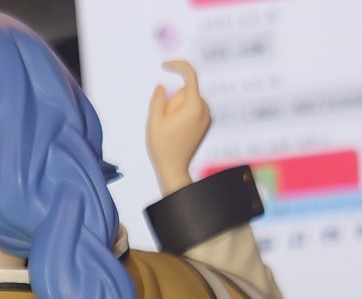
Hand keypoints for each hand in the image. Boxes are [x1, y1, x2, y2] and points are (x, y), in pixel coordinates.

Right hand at [146, 60, 210, 194]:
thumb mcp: (153, 121)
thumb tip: (163, 86)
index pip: (190, 74)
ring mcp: (207, 117)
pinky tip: (176, 130)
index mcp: (194, 106)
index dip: (177, 65)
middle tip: (164, 120)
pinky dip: (182, 113)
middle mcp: (205, 109)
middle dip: (173, 98)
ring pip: (188, 99)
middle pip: (186, 90)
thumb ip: (158, 99)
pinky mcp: (206, 122)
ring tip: (170, 128)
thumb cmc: (163, 148)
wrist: (174, 169)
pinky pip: (192, 108)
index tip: (164, 66)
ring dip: (176, 107)